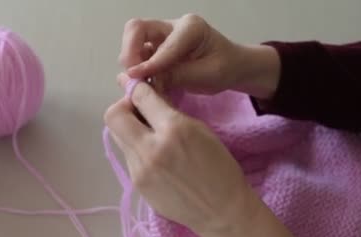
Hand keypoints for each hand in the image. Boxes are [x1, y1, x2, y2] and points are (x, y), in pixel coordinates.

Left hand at [105, 74, 259, 236]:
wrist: (221, 211)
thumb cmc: (219, 168)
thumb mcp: (200, 130)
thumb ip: (169, 113)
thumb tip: (146, 98)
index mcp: (173, 129)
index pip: (140, 97)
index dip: (135, 88)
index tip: (136, 88)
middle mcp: (150, 148)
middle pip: (113, 116)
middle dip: (123, 108)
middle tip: (138, 113)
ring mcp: (139, 169)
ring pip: (118, 137)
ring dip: (129, 130)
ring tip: (149, 135)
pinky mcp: (136, 184)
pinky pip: (127, 157)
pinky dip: (137, 150)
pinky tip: (155, 156)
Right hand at [118, 14, 279, 98]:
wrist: (231, 67)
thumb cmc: (224, 68)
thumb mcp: (207, 75)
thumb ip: (176, 75)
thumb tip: (144, 80)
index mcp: (190, 27)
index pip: (162, 44)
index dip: (149, 63)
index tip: (135, 77)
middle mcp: (172, 27)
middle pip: (137, 29)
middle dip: (130, 51)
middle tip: (132, 76)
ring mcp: (161, 37)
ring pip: (132, 40)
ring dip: (131, 61)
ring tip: (138, 83)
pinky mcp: (155, 49)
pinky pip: (137, 55)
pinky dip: (135, 70)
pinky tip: (143, 84)